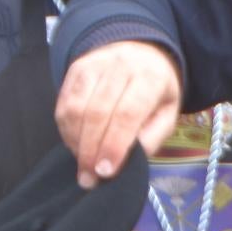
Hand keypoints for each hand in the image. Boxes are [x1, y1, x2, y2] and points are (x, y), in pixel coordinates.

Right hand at [54, 40, 183, 185]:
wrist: (141, 51)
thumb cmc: (156, 90)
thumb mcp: (167, 113)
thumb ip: (151, 137)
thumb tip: (128, 162)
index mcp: (150, 78)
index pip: (127, 114)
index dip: (113, 146)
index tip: (105, 172)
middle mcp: (120, 66)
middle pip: (97, 113)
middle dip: (90, 151)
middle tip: (89, 178)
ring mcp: (94, 65)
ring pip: (75, 109)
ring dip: (75, 143)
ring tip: (83, 165)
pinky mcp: (75, 69)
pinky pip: (64, 104)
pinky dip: (66, 130)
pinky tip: (76, 146)